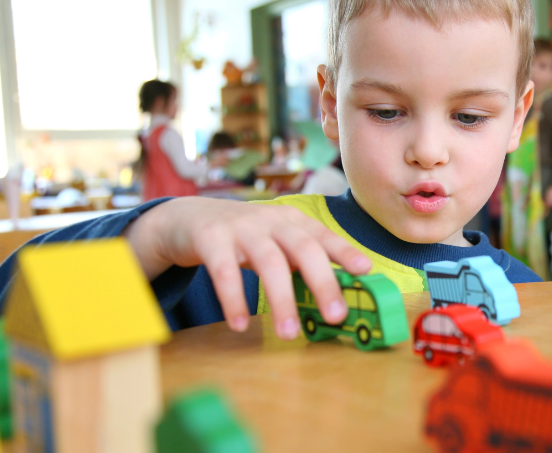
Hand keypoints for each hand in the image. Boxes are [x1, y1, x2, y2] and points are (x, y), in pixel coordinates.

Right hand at [123, 197, 370, 339]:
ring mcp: (241, 227)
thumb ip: (300, 262)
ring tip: (289, 333)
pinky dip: (233, 298)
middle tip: (336, 316)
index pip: (324, 236)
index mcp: (292, 222)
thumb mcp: (275, 242)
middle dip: (323, 282)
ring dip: (281, 300)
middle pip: (303, 249)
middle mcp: (272, 221)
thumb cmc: (243, 238)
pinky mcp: (210, 238)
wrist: (186, 219)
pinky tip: (240, 324)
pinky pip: (224, 270)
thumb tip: (336, 298)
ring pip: (268, 262)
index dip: (345, 252)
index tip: (366, 271)